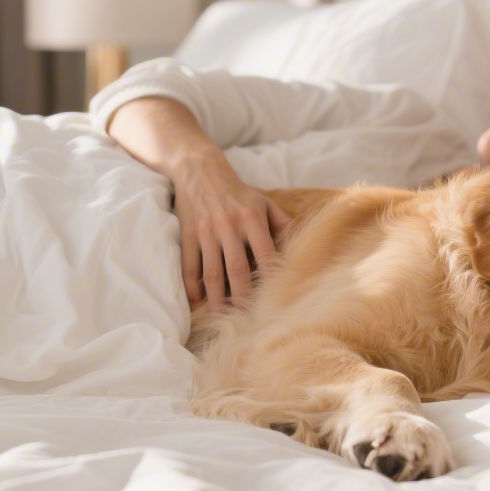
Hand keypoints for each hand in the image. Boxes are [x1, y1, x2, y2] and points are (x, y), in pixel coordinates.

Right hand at [170, 147, 291, 308]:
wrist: (199, 171)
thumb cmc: (238, 192)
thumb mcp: (264, 202)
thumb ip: (283, 223)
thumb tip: (301, 246)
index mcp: (252, 219)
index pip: (265, 254)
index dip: (270, 278)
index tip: (275, 299)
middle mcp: (229, 227)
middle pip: (237, 269)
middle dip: (243, 297)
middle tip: (249, 320)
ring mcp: (206, 233)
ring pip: (212, 273)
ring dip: (217, 298)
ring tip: (222, 317)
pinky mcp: (188, 236)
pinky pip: (189, 265)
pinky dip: (191, 286)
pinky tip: (196, 303)